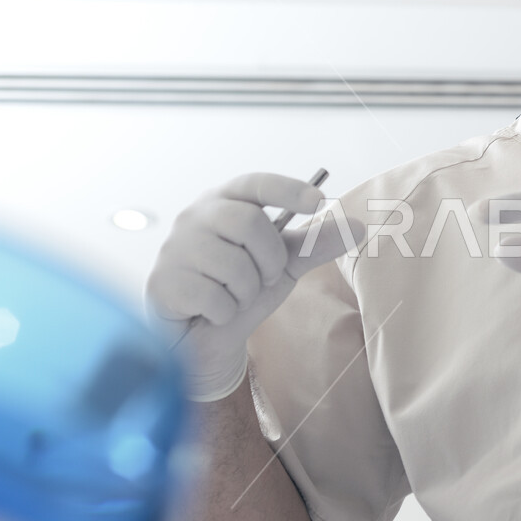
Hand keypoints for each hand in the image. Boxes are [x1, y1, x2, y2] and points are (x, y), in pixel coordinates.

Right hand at [145, 173, 362, 401]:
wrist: (205, 337)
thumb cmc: (241, 288)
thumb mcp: (285, 265)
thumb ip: (316, 244)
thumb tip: (359, 226)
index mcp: (226, 202)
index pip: (256, 183)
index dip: (288, 189)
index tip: (318, 201)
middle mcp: (195, 216)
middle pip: (249, 223)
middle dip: (269, 260)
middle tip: (263, 278)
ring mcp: (174, 248)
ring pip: (233, 265)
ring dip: (246, 291)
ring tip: (233, 295)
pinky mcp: (161, 282)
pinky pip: (214, 298)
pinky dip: (225, 312)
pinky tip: (212, 311)